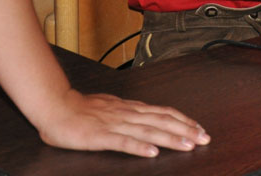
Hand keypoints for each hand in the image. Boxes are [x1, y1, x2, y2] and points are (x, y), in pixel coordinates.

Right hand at [35, 89, 209, 156]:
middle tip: (205, 138)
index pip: (163, 112)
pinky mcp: (101, 137)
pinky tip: (152, 154)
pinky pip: (123, 142)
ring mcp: (115, 124)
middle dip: (186, 130)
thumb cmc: (80, 109)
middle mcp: (127, 114)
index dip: (183, 120)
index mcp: (130, 108)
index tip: (199, 128)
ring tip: (188, 145)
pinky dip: (139, 147)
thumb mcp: (111, 107)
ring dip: (170, 138)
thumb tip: (145, 114)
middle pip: (162, 120)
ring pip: (148, 131)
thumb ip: (128, 112)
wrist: (56, 106)